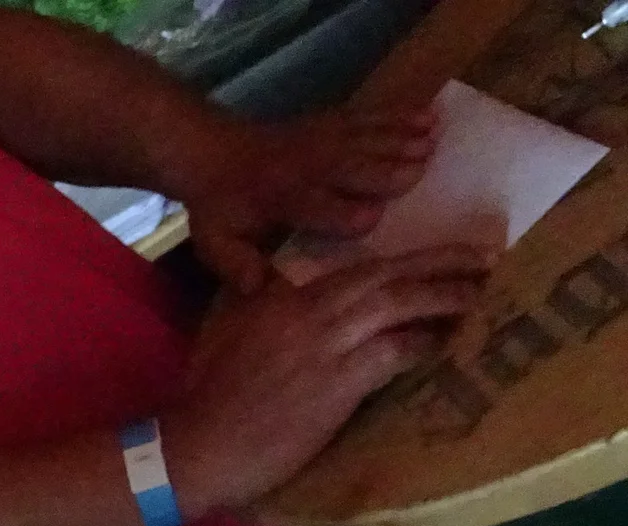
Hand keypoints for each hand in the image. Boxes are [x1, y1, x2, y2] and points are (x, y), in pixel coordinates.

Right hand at [161, 242, 492, 512]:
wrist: (196, 446)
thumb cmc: (204, 399)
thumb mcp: (226, 334)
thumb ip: (258, 306)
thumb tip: (277, 289)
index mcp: (282, 297)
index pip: (355, 268)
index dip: (403, 259)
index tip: (437, 255)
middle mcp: (308, 311)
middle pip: (387, 275)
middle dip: (441, 262)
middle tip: (486, 256)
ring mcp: (325, 346)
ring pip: (398, 305)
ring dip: (446, 296)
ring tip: (482, 293)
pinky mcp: (337, 384)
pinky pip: (396, 352)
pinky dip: (425, 343)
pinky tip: (448, 341)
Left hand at [179, 104, 438, 293]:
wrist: (212, 152)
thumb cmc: (220, 207)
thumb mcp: (216, 242)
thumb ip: (236, 264)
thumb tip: (257, 288)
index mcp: (282, 200)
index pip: (318, 207)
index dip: (343, 212)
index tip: (374, 218)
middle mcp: (306, 166)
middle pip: (352, 167)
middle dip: (385, 169)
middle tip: (423, 173)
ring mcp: (322, 139)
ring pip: (366, 137)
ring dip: (400, 138)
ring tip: (435, 143)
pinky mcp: (333, 122)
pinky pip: (370, 116)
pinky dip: (400, 115)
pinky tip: (430, 116)